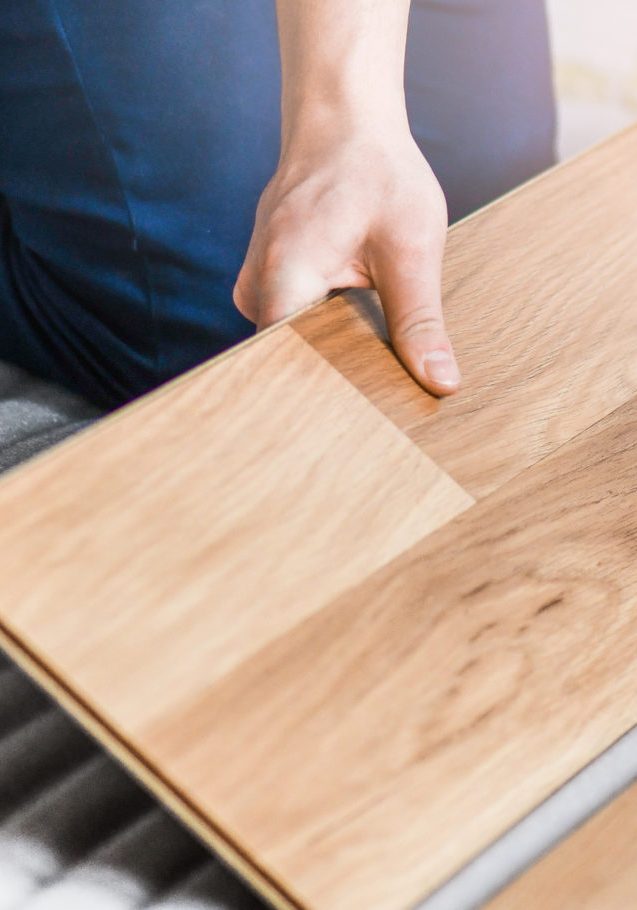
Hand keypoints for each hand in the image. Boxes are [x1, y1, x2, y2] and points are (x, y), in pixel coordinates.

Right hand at [233, 125, 460, 395]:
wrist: (342, 121)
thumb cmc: (377, 172)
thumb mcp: (412, 246)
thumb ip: (420, 320)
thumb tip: (440, 382)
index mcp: (284, 276)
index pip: (288, 368)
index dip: (325, 403)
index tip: (360, 429)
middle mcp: (254, 284)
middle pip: (287, 362)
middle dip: (332, 385)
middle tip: (375, 412)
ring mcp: (252, 282)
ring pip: (288, 345)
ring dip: (326, 358)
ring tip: (365, 372)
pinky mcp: (263, 280)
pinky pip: (288, 323)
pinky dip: (321, 334)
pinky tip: (350, 336)